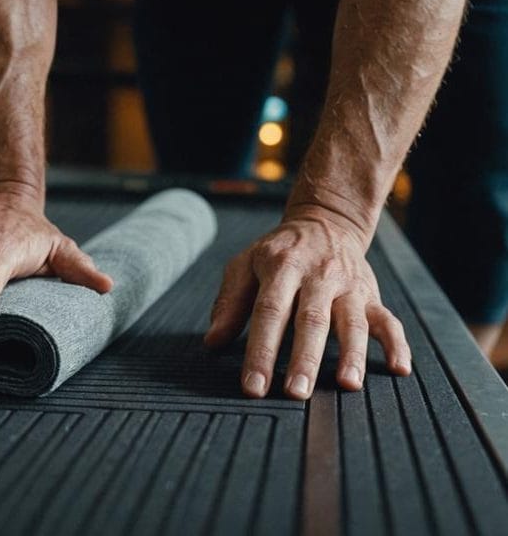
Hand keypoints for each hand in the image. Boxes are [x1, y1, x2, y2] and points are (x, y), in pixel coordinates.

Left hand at [204, 204, 410, 399]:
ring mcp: (348, 286)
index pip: (269, 312)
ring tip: (347, 384)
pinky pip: (389, 320)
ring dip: (352, 354)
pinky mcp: (371, 294)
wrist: (326, 220)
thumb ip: (230, 302)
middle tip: (296, 393)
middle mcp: (318, 275)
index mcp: (282, 267)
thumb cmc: (279, 251)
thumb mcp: (246, 264)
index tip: (254, 386)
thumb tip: (213, 342)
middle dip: (304, 358)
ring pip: (353, 322)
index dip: (260, 350)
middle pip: (312, 320)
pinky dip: (397, 345)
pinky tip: (399, 370)